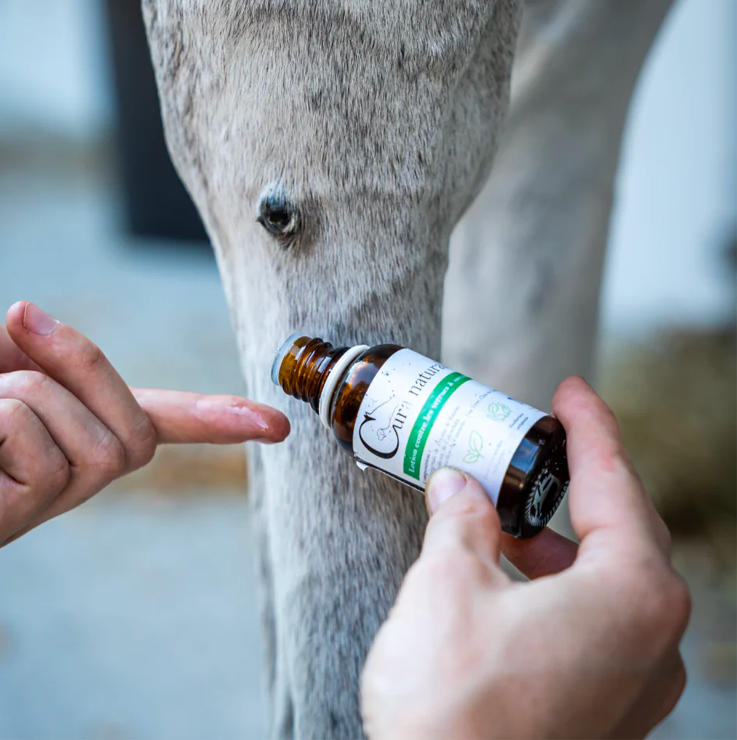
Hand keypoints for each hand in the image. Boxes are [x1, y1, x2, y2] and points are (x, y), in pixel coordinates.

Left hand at [0, 296, 289, 568]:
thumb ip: (13, 344)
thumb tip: (40, 350)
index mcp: (40, 432)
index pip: (143, 425)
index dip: (211, 420)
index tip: (274, 424)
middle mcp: (42, 478)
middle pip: (140, 434)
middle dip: (86, 366)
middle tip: (14, 327)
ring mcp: (22, 509)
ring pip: (107, 447)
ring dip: (29, 394)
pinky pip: (53, 459)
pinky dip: (5, 418)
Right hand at [361, 377, 689, 739]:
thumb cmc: (454, 705)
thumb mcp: (447, 582)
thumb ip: (460, 521)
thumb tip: (456, 487)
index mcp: (632, 593)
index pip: (614, 481)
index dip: (589, 426)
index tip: (570, 392)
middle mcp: (653, 638)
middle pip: (623, 528)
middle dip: (576, 481)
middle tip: (534, 446)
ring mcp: (635, 683)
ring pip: (609, 579)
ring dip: (559, 539)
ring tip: (505, 514)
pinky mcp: (606, 710)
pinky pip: (596, 621)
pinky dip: (557, 584)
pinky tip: (508, 577)